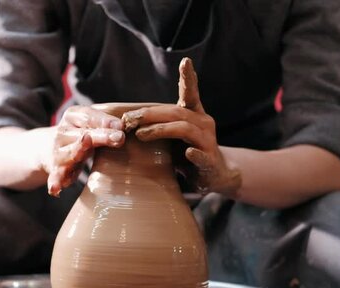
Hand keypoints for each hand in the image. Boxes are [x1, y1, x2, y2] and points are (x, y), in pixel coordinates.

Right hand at [47, 106, 124, 195]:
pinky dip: (55, 182)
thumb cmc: (80, 135)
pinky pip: (55, 176)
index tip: (120, 125)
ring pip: (71, 153)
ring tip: (84, 150)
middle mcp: (63, 132)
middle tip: (119, 138)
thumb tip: (121, 127)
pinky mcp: (56, 170)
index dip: (105, 120)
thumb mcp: (91, 126)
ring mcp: (58, 152)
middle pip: (84, 134)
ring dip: (78, 151)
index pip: (89, 116)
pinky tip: (55, 188)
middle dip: (101, 136)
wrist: (48, 148)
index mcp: (72, 116)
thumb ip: (105, 125)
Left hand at [121, 57, 241, 195]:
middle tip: (127, 120)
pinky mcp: (209, 160)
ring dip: (159, 130)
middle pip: (175, 112)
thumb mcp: (174, 136)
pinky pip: (200, 155)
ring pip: (183, 129)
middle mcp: (203, 123)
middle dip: (149, 114)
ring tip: (140, 135)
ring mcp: (208, 141)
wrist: (215, 175)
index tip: (186, 61)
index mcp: (194, 114)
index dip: (188, 77)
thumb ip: (158, 125)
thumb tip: (124, 120)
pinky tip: (186, 153)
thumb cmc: (188, 153)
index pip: (190, 93)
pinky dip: (193, 154)